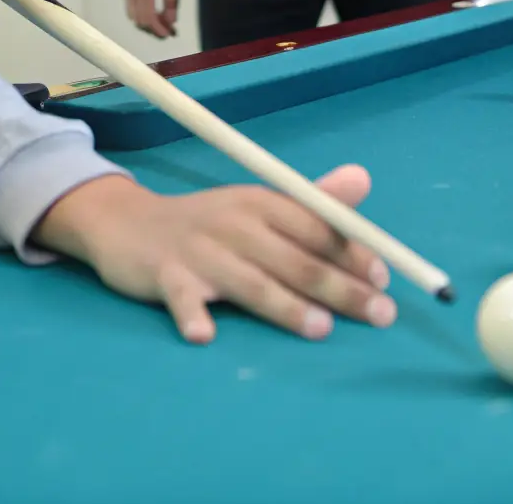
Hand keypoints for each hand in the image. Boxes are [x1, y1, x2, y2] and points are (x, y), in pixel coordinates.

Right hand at [33, 166, 396, 342]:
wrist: (129, 225)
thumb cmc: (210, 224)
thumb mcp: (259, 205)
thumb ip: (313, 203)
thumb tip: (364, 179)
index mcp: (260, 202)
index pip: (314, 225)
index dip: (352, 251)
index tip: (383, 278)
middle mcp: (234, 222)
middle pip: (293, 258)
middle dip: (339, 287)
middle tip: (380, 316)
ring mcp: (199, 250)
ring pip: (250, 281)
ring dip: (285, 306)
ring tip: (320, 329)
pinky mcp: (165, 275)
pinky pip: (181, 297)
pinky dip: (191, 313)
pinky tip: (204, 334)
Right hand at [124, 0, 179, 37]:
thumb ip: (172, 0)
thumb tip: (172, 20)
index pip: (148, 20)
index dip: (159, 30)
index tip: (170, 34)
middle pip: (138, 20)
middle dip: (153, 28)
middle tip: (168, 29)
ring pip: (132, 13)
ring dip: (146, 20)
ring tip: (162, 20)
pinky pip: (130, 4)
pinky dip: (141, 11)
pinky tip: (153, 8)